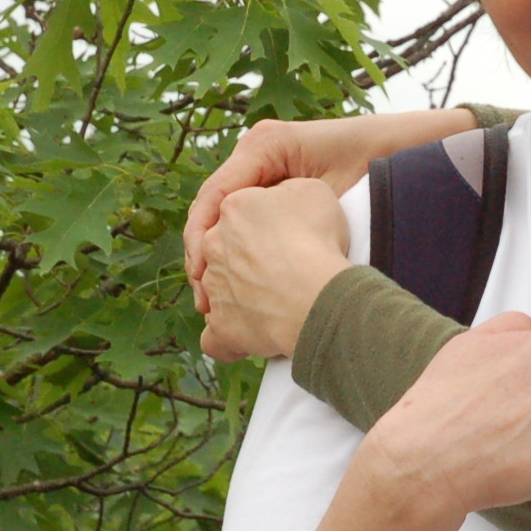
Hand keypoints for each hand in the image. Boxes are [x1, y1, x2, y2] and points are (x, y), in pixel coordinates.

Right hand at [185, 109, 475, 300]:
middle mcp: (259, 151)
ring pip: (228, 218)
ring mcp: (267, 167)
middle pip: (214, 209)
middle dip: (205, 255)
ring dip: (220, 257)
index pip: (217, 194)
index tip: (203, 279)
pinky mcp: (279, 184)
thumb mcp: (335, 194)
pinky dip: (241, 250)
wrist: (415, 149)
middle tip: (205, 303)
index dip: (203, 239)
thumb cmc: (382, 165)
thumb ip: (298, 215)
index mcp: (266, 144)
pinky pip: (249, 218)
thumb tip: (259, 255)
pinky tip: (240, 284)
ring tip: (215, 302)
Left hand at [198, 178, 354, 361]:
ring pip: (219, 290)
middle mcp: (213, 245)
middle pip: (226, 249)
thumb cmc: (317, 240)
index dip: (266, 223)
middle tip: (282, 267)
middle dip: (247, 258)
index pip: (242, 211)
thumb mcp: (313, 191)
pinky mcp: (221, 327)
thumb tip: (281, 201)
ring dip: (240, 295)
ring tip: (274, 303)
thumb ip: (288, 192)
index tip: (288, 234)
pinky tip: (246, 337)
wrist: (315, 293)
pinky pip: (214, 338)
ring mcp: (214, 287)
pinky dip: (228, 339)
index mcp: (233, 207)